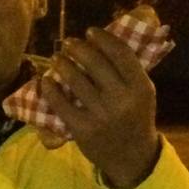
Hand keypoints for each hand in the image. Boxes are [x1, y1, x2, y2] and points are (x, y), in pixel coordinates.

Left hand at [40, 27, 161, 188]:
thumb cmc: (134, 118)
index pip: (120, 53)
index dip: (103, 38)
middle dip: (78, 48)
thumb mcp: (142, 94)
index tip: (90, 31)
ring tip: (57, 58)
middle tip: (69, 43)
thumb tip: (101, 41)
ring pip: (75, 80)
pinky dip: (50, 88)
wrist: (131, 157)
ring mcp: (101, 115)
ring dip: (62, 64)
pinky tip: (45, 80)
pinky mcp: (82, 128)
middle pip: (95, 63)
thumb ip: (127, 72)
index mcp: (141, 87)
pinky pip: (60, 102)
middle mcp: (122, 100)